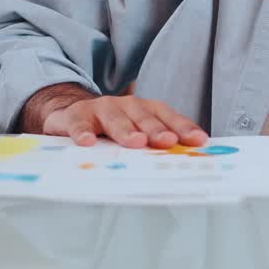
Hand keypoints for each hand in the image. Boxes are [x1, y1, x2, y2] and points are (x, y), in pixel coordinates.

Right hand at [25, 84, 208, 148]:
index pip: (168, 117)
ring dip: (126, 130)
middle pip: (144, 118)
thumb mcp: (134, 132)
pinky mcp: (76, 115)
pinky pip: (79, 124)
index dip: (183, 127)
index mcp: (145, 109)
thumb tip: (183, 162)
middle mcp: (126, 105)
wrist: (70, 113)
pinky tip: (87, 143)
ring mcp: (101, 108)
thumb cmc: (110, 128)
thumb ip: (153, 143)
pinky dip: (83, 132)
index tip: (198, 140)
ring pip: (115, 119)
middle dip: (157, 130)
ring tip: (135, 142)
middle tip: (167, 142)